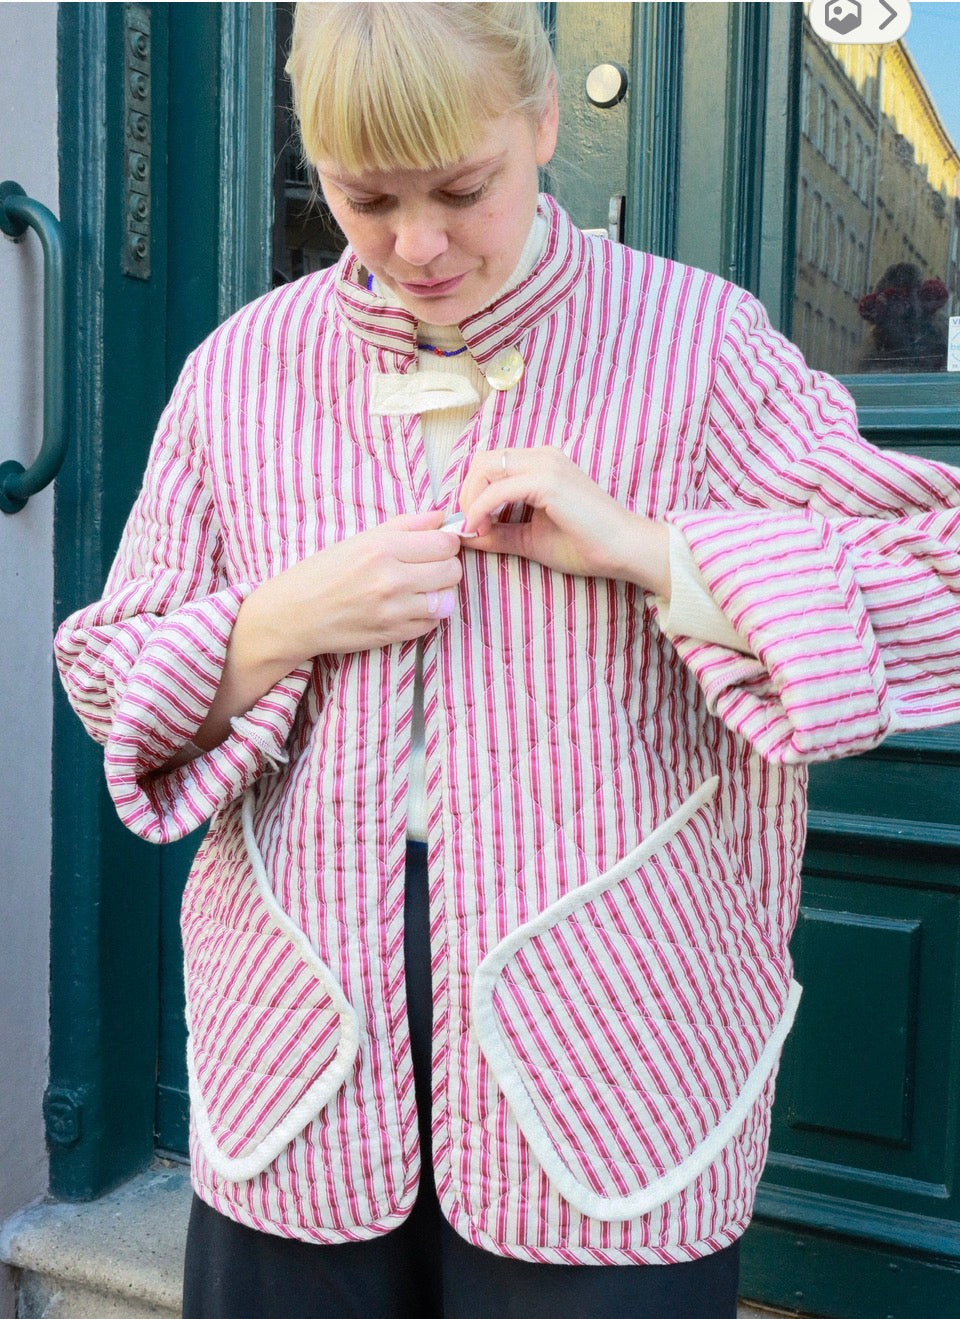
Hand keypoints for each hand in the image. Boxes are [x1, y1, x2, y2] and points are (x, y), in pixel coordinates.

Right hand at [247, 510, 463, 666]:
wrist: (295, 615)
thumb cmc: (324, 572)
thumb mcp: (360, 540)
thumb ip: (405, 526)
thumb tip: (442, 517)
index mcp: (382, 549)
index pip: (445, 543)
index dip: (447, 542)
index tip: (437, 545)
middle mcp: (391, 580)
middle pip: (452, 571)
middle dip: (446, 566)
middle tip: (429, 567)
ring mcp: (394, 611)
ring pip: (448, 599)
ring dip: (440, 593)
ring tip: (421, 589)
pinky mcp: (394, 635)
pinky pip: (433, 623)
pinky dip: (428, 615)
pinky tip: (409, 607)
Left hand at [458, 448, 670, 595]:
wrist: (624, 550)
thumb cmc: (586, 544)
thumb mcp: (531, 538)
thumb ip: (499, 534)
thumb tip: (464, 535)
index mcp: (541, 463)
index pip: (490, 464)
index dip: (472, 493)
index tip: (471, 526)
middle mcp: (542, 456)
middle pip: (482, 460)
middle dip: (466, 493)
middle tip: (469, 526)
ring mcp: (546, 464)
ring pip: (485, 467)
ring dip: (471, 499)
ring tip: (476, 529)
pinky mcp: (547, 481)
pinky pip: (498, 490)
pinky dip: (481, 509)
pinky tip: (481, 529)